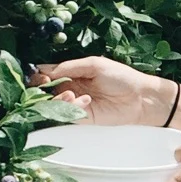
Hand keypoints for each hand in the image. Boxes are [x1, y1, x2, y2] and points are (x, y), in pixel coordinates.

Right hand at [30, 54, 166, 122]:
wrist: (140, 98)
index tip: (40, 75)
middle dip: (41, 88)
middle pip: (44, 90)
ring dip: (56, 98)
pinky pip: (66, 114)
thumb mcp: (94, 65)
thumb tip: (46, 70)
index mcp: (72, 73)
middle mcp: (70, 88)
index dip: (39, 75)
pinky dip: (69, 108)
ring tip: (70, 94)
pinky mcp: (82, 117)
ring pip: (52, 103)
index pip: (47, 73)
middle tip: (45, 85)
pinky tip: (84, 101)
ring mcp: (75, 103)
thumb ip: (70, 67)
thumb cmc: (122, 77)